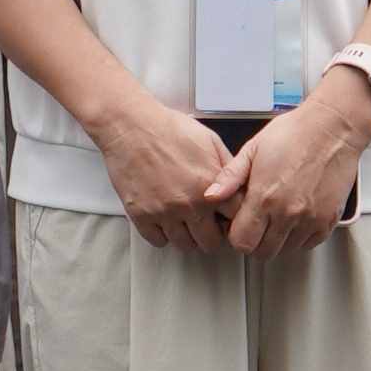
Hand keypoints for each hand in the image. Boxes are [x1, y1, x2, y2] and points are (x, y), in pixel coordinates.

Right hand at [89, 89, 240, 249]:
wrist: (131, 125)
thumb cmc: (168, 128)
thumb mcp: (210, 141)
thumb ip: (228, 168)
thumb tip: (240, 187)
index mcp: (210, 186)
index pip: (236, 219)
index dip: (234, 218)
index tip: (227, 216)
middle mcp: (189, 204)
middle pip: (212, 242)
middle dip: (213, 233)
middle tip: (208, 223)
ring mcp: (164, 213)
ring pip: (185, 245)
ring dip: (189, 236)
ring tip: (186, 222)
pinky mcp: (141, 215)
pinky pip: (158, 241)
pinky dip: (163, 234)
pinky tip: (165, 220)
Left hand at [220, 87, 370, 255]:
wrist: (332, 128)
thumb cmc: (294, 133)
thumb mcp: (253, 149)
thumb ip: (230, 177)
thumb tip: (210, 196)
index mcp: (264, 196)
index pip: (242, 242)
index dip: (236, 236)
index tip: (239, 224)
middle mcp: (288, 213)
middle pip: (263, 252)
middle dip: (255, 241)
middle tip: (257, 223)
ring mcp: (310, 219)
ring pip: (286, 251)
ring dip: (278, 240)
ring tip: (276, 217)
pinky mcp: (328, 220)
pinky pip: (308, 244)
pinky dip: (299, 237)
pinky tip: (294, 217)